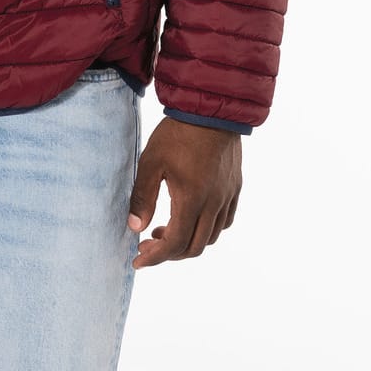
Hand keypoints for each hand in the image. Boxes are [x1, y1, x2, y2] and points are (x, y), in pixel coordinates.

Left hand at [127, 121, 241, 268]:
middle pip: (194, 247)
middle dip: (168, 254)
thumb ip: (143, 198)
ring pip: (211, 236)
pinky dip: (207, 229)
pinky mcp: (234, 188)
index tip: (138, 260)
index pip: (174, 244)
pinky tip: (191, 218)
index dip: (155, 257)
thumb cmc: (178, 134)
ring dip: (188, 242)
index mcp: (192, 200)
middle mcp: (214, 203)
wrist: (212, 110)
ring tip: (164, 231)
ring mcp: (227, 196)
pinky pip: (225, 221)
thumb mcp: (151, 163)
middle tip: (147, 246)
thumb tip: (136, 228)